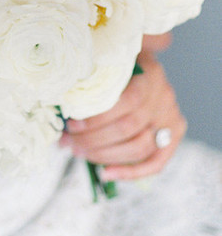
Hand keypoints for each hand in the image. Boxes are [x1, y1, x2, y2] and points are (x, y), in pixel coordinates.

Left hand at [60, 50, 186, 181]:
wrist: (145, 65)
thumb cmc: (119, 66)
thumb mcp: (109, 61)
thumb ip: (95, 76)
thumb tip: (62, 103)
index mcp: (150, 75)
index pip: (127, 102)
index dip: (98, 118)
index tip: (72, 124)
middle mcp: (164, 98)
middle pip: (129, 128)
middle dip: (93, 140)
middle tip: (68, 142)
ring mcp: (172, 118)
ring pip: (139, 148)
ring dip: (104, 156)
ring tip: (78, 152)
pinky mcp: (174, 137)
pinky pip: (155, 163)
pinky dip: (129, 172)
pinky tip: (105, 174)